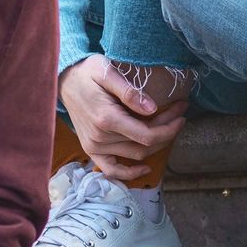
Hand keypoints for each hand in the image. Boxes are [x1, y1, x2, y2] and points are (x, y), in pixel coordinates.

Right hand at [57, 55, 188, 182]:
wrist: (65, 80)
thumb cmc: (88, 72)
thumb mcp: (109, 72)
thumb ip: (130, 92)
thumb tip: (152, 108)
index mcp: (107, 118)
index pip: (147, 134)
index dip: (169, 128)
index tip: (181, 114)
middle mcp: (100, 137)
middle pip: (145, 144)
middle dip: (167, 131)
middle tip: (179, 113)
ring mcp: (94, 146)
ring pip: (135, 155)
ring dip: (156, 144)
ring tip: (168, 125)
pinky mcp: (91, 150)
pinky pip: (111, 170)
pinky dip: (129, 173)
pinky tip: (144, 168)